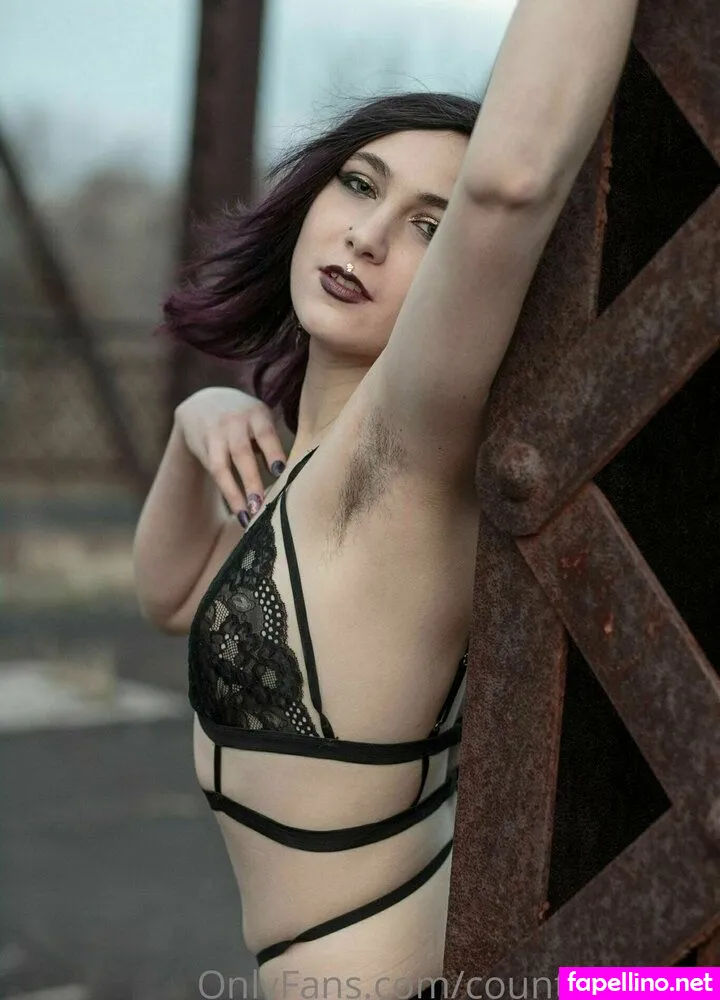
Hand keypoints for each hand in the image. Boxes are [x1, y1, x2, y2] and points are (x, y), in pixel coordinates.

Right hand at [174, 387, 287, 521]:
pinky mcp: (203, 449)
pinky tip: (240, 512)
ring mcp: (215, 436)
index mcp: (256, 413)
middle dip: (251, 480)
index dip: (272, 452)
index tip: (280, 473)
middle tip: (261, 505)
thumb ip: (273, 442)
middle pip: (241, 452)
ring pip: (223, 467)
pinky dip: (228, 494)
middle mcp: (233, 423)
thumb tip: (294, 476)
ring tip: (248, 517)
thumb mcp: (259, 418)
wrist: (202, 403)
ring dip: (235, 493)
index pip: (265, 433)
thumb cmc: (245, 418)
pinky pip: (214, 474)